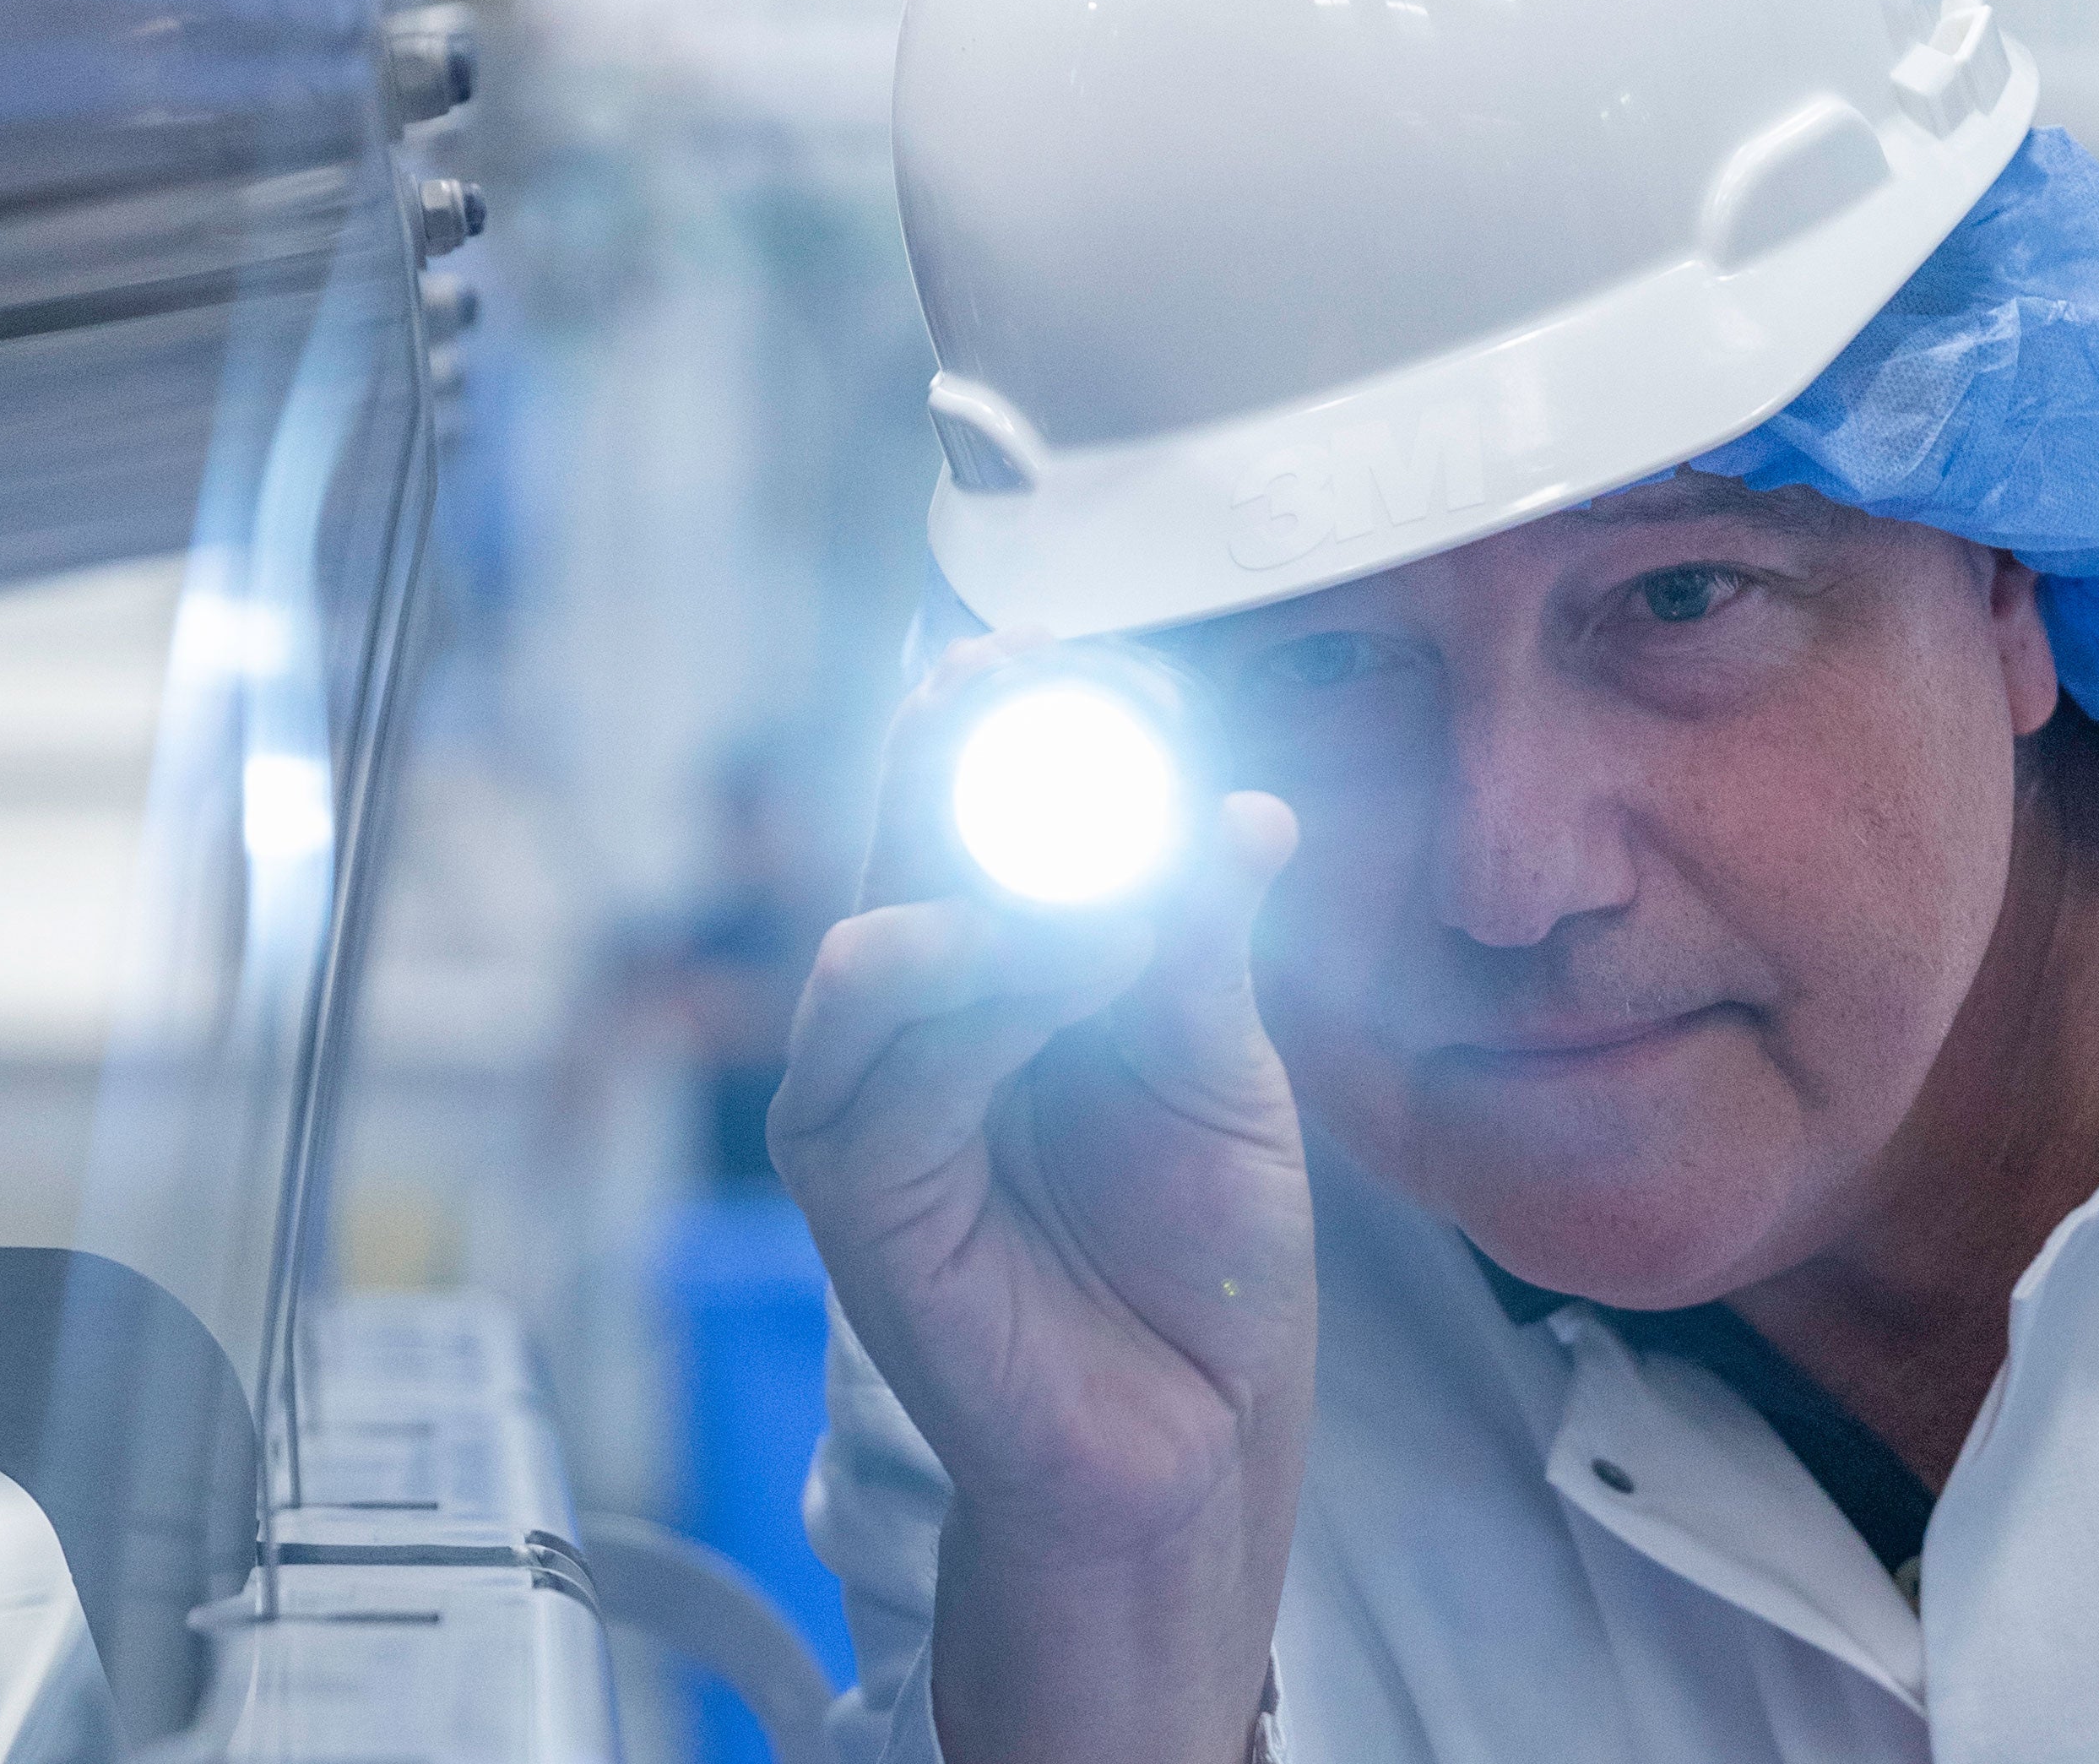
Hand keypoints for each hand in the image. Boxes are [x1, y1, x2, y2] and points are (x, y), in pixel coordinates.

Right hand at [770, 633, 1309, 1762]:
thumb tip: (1237, 806)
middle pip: (906, 841)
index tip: (1092, 660)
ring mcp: (875, 1100)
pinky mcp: (860, 1193)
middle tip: (1028, 678)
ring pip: (877, 934)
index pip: (978, 804)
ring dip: (983, 880)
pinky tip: (1051, 962)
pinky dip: (960, 997)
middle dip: (966, 751)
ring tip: (1090, 861)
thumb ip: (1200, 939)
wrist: (1195, 1437)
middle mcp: (920, 1015)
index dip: (1019, 721)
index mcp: (1004, 963)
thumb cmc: (1198, 1261)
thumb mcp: (1222, 1067)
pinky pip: (878, 1066)